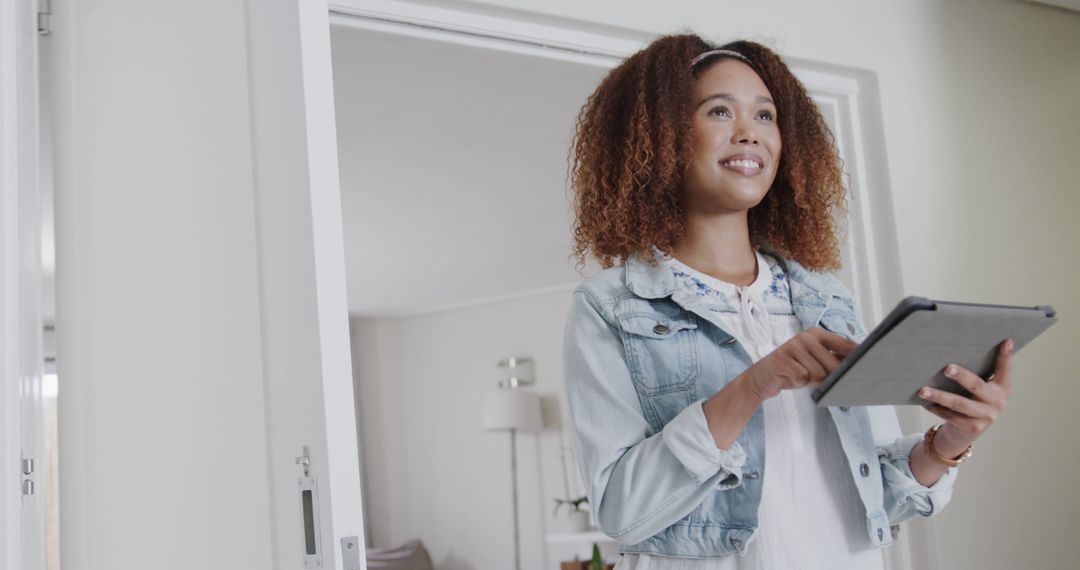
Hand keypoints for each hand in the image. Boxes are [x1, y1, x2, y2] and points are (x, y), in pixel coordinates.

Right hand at [742, 327, 857, 399]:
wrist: (762, 377)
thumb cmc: (792, 369)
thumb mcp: (814, 361)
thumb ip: (833, 359)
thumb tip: (858, 364)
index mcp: (817, 334)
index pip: (846, 345)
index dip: (857, 357)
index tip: (868, 364)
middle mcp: (806, 336)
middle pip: (834, 364)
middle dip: (826, 376)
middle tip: (811, 375)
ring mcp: (794, 346)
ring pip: (819, 374)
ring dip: (810, 380)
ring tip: (798, 374)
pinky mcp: (784, 359)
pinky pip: (803, 378)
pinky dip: (798, 382)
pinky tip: (789, 377)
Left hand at [919, 339, 1014, 455]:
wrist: (964, 433)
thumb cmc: (970, 402)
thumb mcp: (978, 389)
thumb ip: (976, 374)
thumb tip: (951, 351)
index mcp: (1002, 388)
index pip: (1005, 369)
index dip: (1006, 356)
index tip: (1006, 341)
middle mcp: (998, 402)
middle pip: (977, 385)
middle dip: (961, 376)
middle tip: (946, 368)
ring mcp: (987, 416)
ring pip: (959, 404)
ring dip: (939, 396)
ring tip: (923, 390)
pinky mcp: (973, 428)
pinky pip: (951, 416)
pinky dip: (937, 409)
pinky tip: (925, 403)